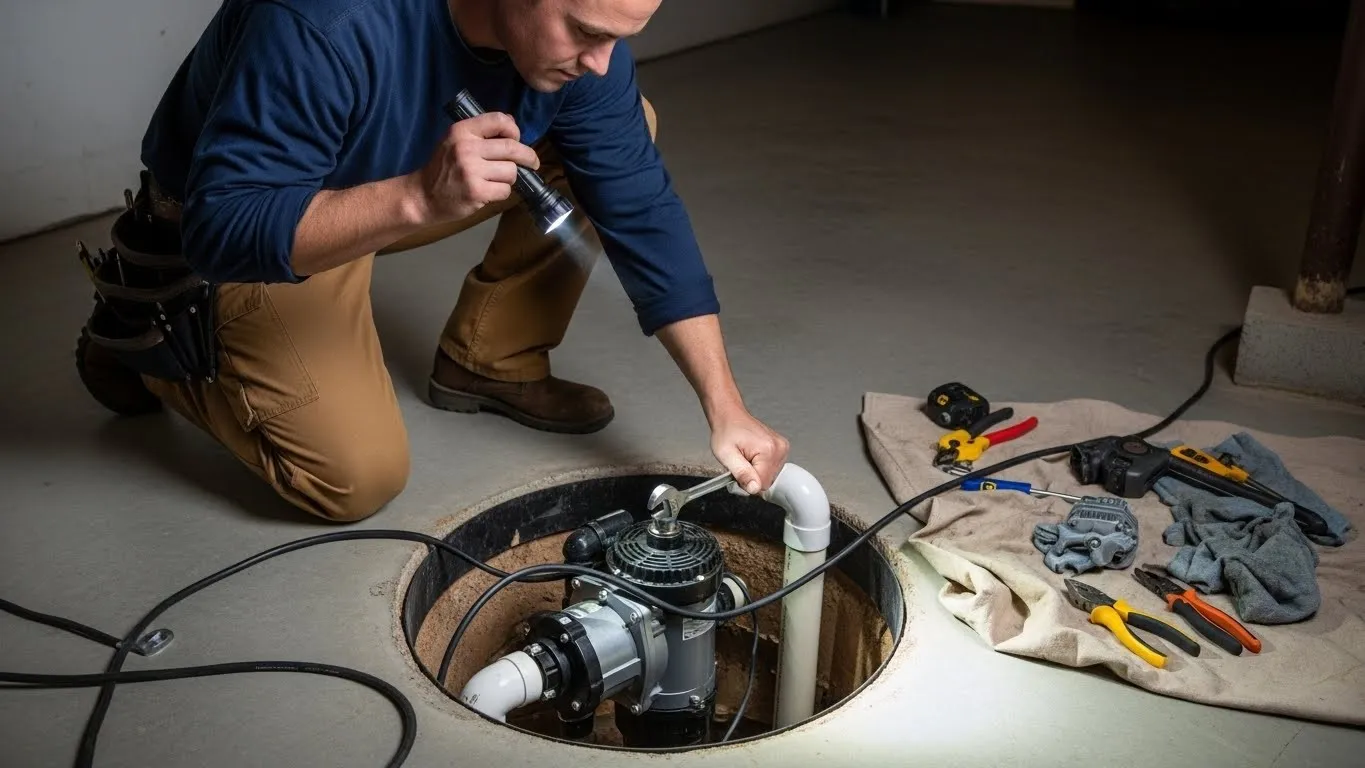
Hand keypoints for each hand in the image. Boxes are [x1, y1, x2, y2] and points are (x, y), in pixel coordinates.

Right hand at [412, 112, 540, 223]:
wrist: (422, 196)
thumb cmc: (443, 168)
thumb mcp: (455, 141)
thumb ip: (481, 132)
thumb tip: (512, 124)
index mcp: (462, 131)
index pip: (499, 120)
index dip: (515, 130)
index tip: (518, 139)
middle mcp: (466, 148)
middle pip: (512, 148)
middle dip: (528, 156)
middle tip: (532, 162)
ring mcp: (471, 170)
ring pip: (511, 171)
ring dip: (509, 178)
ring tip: (496, 180)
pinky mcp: (476, 191)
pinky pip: (505, 190)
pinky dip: (502, 193)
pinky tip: (489, 192)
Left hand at [710, 409, 789, 495]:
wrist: (730, 416)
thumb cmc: (726, 431)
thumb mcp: (726, 455)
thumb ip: (741, 473)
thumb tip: (754, 488)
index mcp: (768, 450)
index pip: (761, 484)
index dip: (746, 483)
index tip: (736, 472)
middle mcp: (779, 448)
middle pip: (767, 481)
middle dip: (751, 477)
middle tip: (739, 464)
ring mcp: (782, 448)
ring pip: (769, 476)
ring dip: (756, 472)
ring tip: (745, 458)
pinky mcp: (781, 449)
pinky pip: (771, 469)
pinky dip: (760, 467)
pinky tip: (752, 456)